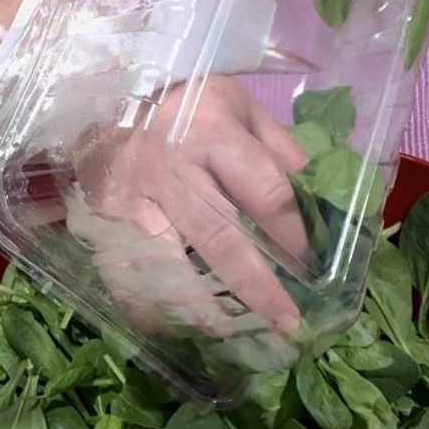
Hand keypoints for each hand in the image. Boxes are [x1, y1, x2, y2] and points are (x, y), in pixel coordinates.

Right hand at [68, 76, 308, 338]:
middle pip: (221, 241)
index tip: (314, 269)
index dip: (294, 237)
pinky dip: (149, 305)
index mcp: (214, 135)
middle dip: (258, 288)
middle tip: (286, 324)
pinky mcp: (104, 220)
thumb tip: (323, 196)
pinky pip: (126, 272)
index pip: (266, 195)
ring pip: (170, 265)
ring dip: (201, 307)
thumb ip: (281, 151)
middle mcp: (173, 169)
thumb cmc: (186, 106)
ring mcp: (133, 199)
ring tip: (229, 334)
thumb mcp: (240, 108)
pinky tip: (174, 326)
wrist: (105, 94)